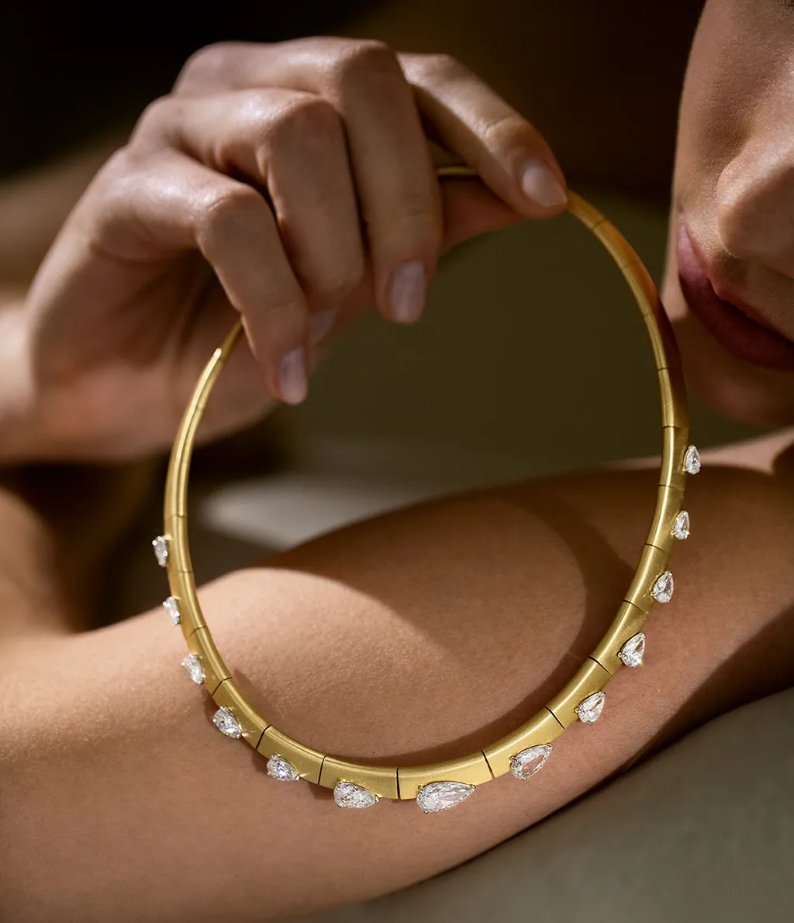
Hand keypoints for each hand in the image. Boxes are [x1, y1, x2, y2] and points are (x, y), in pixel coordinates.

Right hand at [19, 37, 566, 460]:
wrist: (120, 386)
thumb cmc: (234, 331)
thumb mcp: (349, 287)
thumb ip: (424, 231)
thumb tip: (522, 197)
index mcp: (305, 101)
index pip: (414, 77)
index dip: (491, 127)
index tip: (545, 197)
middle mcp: (244, 91)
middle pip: (363, 81)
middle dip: (407, 204)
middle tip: (407, 307)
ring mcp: (181, 130)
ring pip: (297, 137)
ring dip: (334, 254)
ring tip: (321, 334)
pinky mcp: (129, 189)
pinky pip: (230, 221)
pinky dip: (274, 303)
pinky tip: (282, 364)